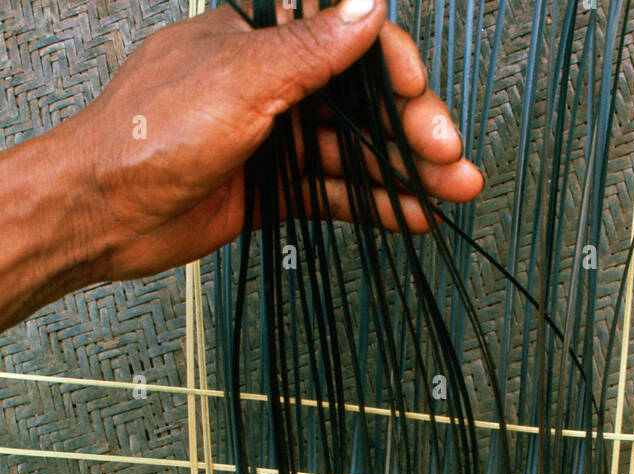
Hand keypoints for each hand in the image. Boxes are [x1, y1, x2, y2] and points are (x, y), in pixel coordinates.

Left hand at [64, 0, 482, 282]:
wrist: (103, 211)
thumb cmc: (149, 135)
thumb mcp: (240, 81)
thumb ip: (309, 50)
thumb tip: (366, 5)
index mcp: (262, 39)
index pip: (348, 45)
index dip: (394, 74)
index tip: (423, 105)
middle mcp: (272, 85)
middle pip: (362, 102)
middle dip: (412, 130)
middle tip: (451, 159)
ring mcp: (274, 138)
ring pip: (354, 152)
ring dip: (405, 173)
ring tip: (451, 193)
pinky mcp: (272, 188)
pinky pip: (334, 193)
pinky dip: (373, 204)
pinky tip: (410, 214)